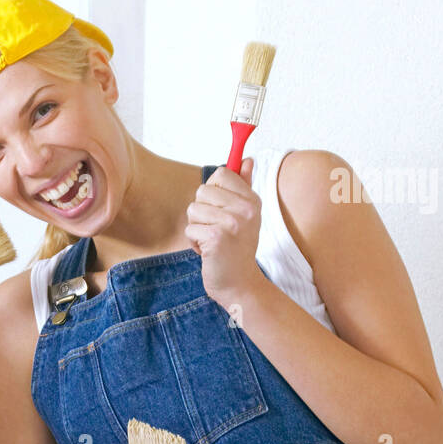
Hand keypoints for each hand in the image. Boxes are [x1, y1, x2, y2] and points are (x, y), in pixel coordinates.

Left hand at [184, 158, 265, 308]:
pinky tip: (207, 251)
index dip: (213, 190)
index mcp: (252, 199)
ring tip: (211, 240)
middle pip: (203, 190)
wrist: (239, 283)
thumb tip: (246, 159)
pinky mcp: (216, 238)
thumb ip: (244, 186)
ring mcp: (232, 223)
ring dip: (196, 227)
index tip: (220, 207)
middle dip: (201, 211)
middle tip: (215, 228)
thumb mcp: (246, 215)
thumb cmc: (237, 247)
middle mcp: (246, 209)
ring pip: (193, 210)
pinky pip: (190, 229)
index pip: (221, 173)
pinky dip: (193, 242)